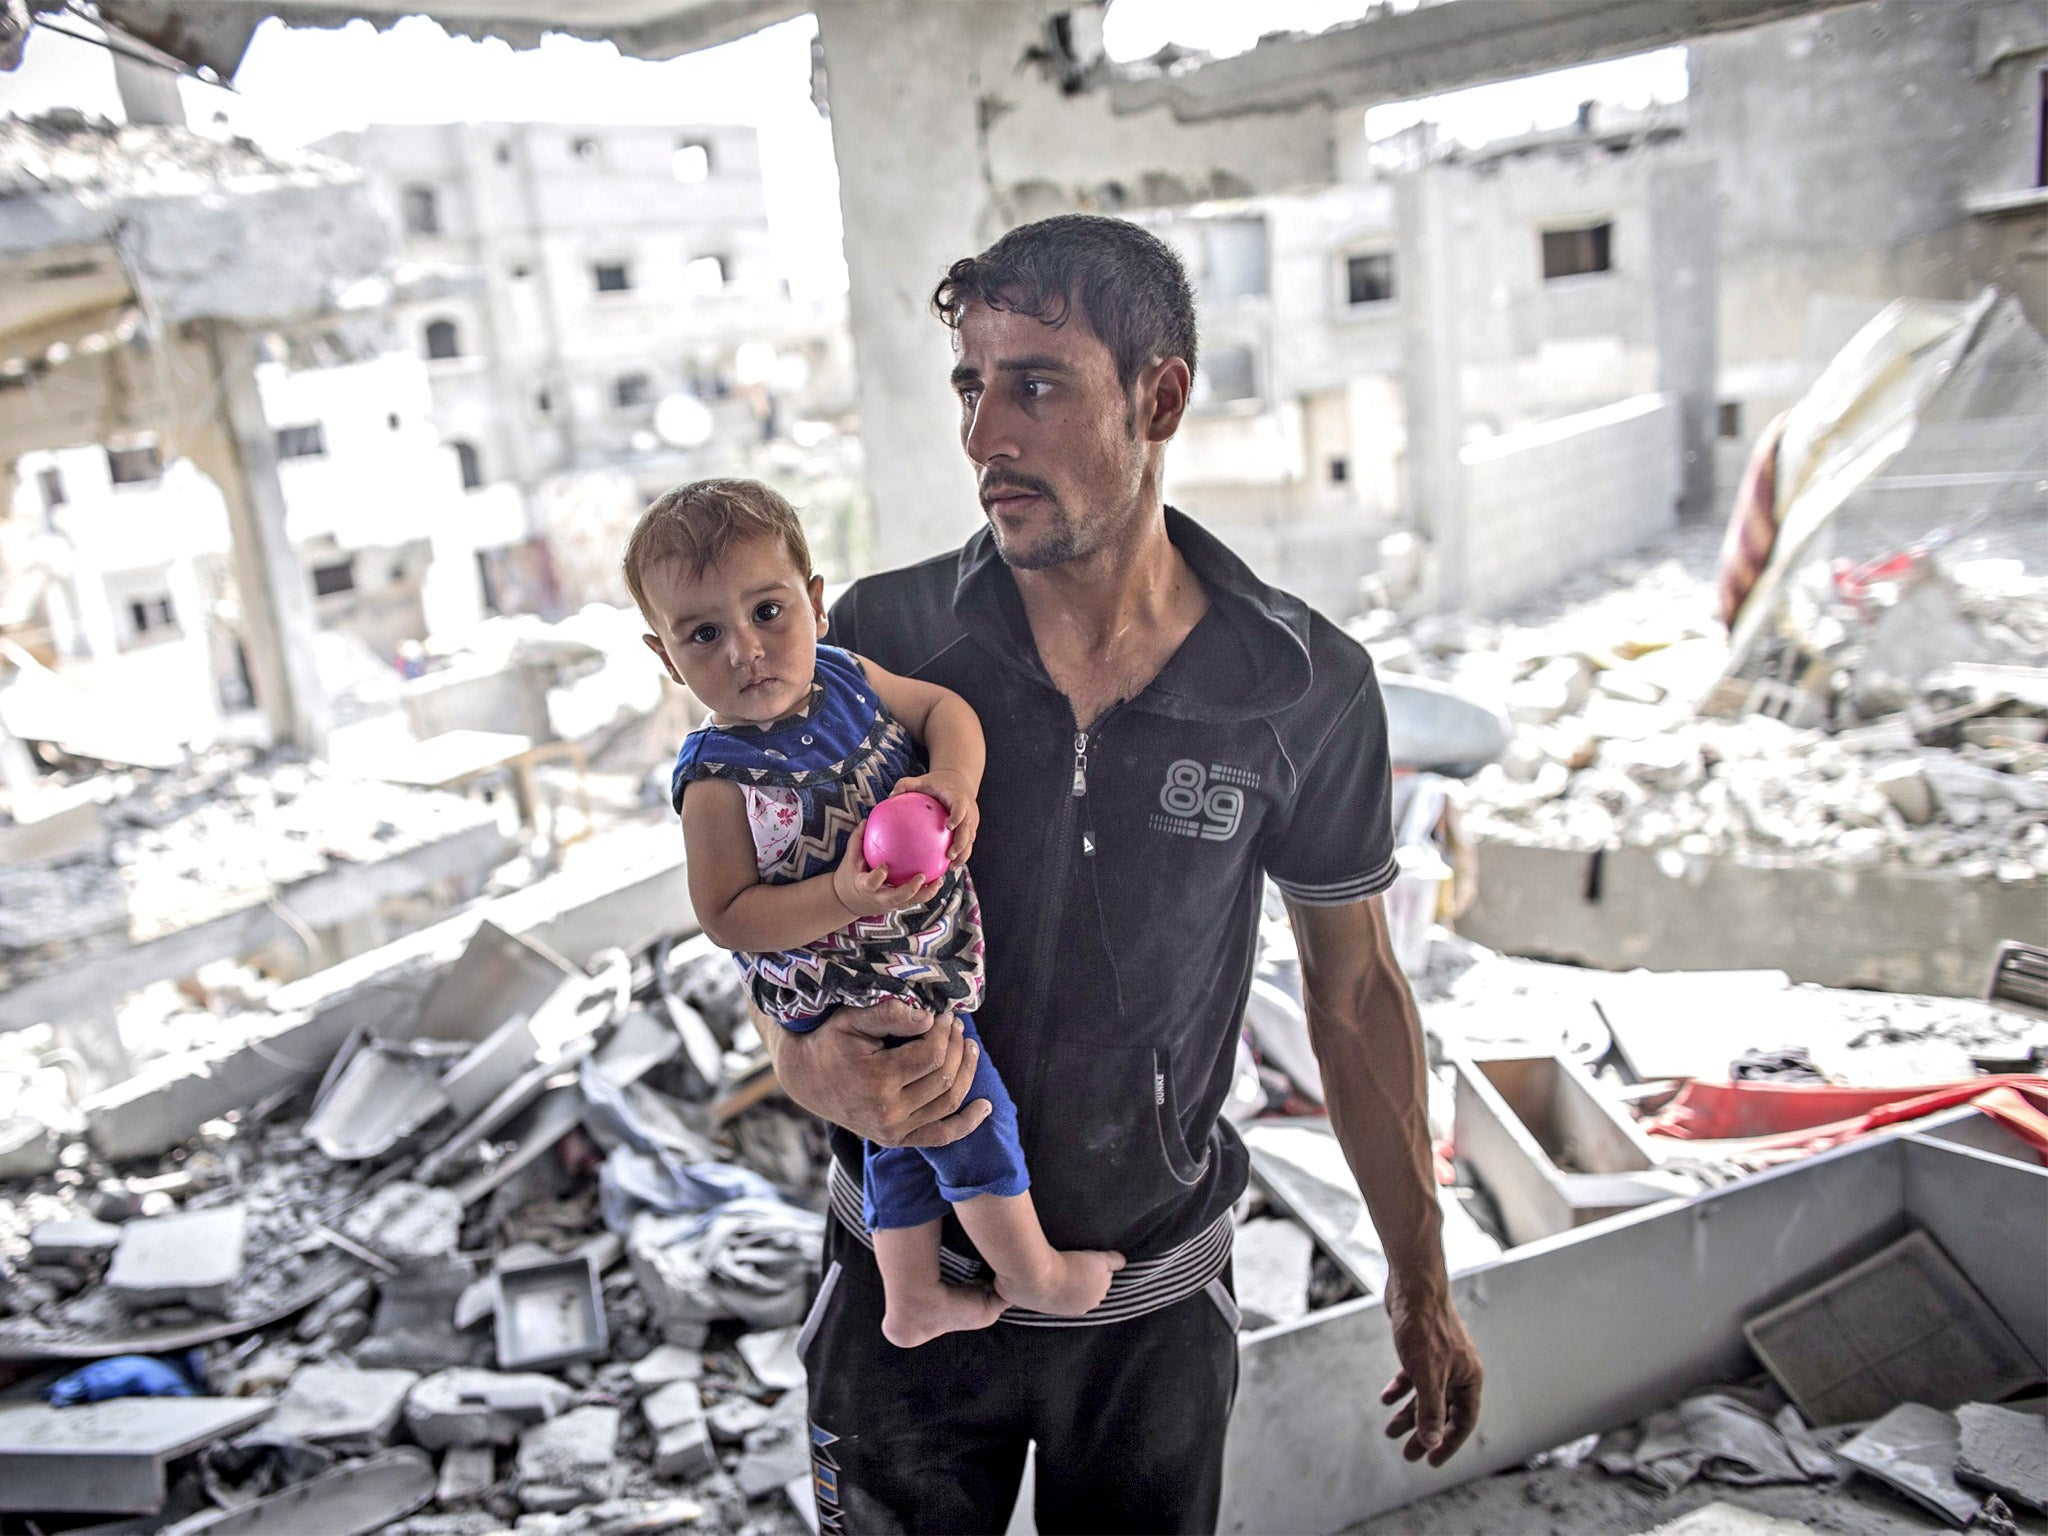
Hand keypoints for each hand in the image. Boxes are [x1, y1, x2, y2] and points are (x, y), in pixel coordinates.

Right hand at [771, 998, 991, 1147]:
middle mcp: (888, 1112)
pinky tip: (985, 1108)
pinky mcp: (895, 1140)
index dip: (945, 1031)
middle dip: (958, 1047)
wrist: (805, 1078)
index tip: (945, 1014)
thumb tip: (930, 1018)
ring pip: (948, 1102)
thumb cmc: (830, 1041)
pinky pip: (940, 1136)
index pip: (933, 1054)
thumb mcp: (852, 1018)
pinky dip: (966, 1124)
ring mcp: (893, 1131)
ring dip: (966, 1072)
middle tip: (957, 1026)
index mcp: (878, 1080)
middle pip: (944, 1077)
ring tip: (970, 1047)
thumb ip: (890, 1013)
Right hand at [832, 820, 945, 917]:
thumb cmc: (850, 876)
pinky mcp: (898, 906)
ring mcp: (889, 904)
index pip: (871, 883)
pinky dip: (927, 892)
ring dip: (926, 893)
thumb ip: (857, 840)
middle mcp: (878, 898)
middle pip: (896, 898)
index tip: (885, 866)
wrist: (849, 902)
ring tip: (939, 880)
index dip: (878, 877)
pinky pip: (914, 900)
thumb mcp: (850, 859)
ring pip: (910, 902)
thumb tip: (866, 820)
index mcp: (865, 886)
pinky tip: (938, 879)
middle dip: (910, 889)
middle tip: (922, 876)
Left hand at [893, 770, 979, 863]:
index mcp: (957, 797)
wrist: (957, 781)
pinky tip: (947, 866)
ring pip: (970, 840)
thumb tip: (890, 796)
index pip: (960, 807)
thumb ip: (906, 785)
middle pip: (968, 828)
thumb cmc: (935, 783)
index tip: (949, 826)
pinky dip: (960, 855)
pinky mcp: (971, 828)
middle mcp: (968, 810)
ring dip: (963, 854)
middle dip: (962, 843)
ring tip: (951, 867)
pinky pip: (967, 843)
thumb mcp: (920, 781)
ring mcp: (971, 820)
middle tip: (950, 855)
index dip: (957, 816)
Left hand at [1379, 1273, 1482, 1466]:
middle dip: (1425, 1433)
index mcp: (1469, 1378)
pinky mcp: (1423, 1348)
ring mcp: (1441, 1359)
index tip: (1430, 1461)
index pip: (1463, 1421)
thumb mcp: (1427, 1375)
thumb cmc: (1424, 1326)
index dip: (1448, 1444)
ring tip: (1390, 1431)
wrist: (1413, 1286)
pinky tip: (1386, 1398)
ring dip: (1409, 1414)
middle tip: (1408, 1454)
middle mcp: (1459, 1370)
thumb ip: (1430, 1409)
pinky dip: (1401, 1389)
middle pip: (1443, 1411)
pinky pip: (1414, 1377)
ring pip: (1427, 1395)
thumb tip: (1432, 1441)